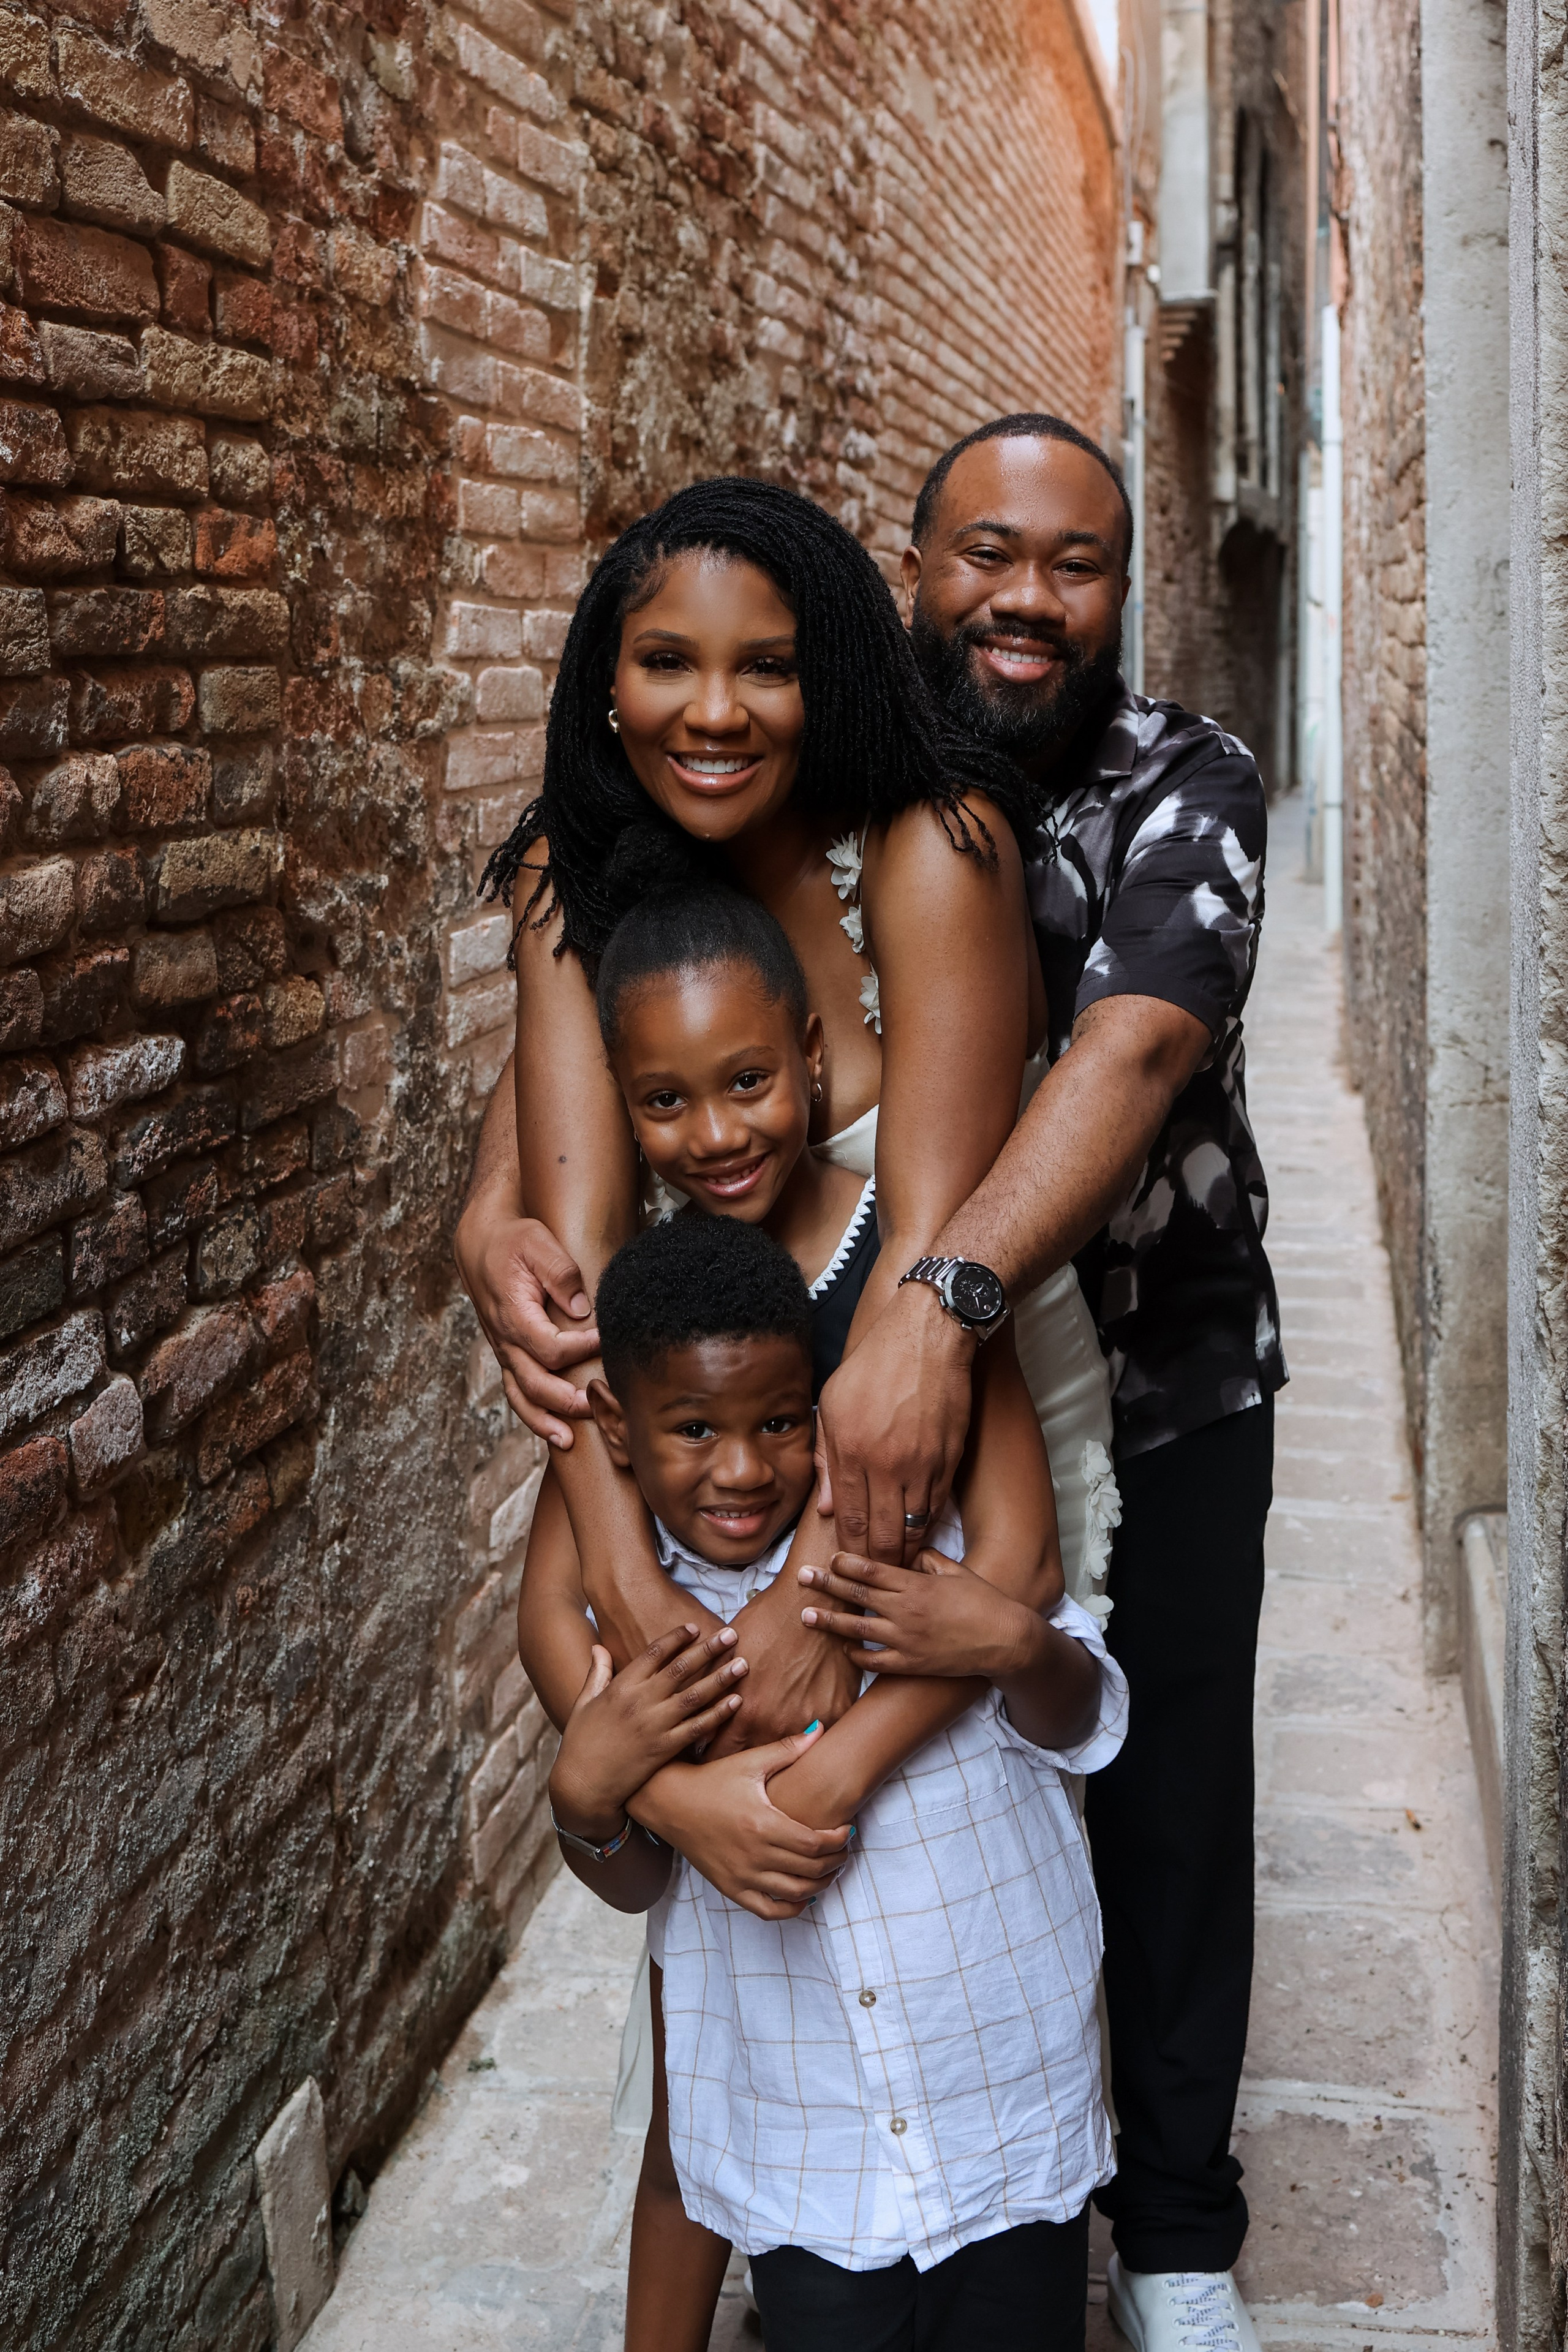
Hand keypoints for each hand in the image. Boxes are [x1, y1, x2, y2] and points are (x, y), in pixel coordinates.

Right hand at [454, 1199, 599, 1445]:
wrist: (481, 1244)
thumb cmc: (512, 1242)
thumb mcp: (538, 1243)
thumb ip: (560, 1273)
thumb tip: (580, 1308)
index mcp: (513, 1314)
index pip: (548, 1347)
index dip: (579, 1349)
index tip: (603, 1339)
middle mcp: (505, 1339)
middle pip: (533, 1382)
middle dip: (564, 1399)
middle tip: (594, 1405)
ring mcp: (505, 1351)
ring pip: (520, 1396)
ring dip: (543, 1420)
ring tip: (567, 1440)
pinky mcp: (509, 1354)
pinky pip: (517, 1391)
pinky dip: (533, 1414)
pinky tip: (554, 1430)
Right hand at [548, 1625, 750, 1839]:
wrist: (583, 1785)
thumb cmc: (581, 1743)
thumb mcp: (584, 1703)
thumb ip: (597, 1673)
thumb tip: (599, 1647)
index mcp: (621, 1687)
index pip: (654, 1653)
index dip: (676, 1638)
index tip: (695, 1627)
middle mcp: (640, 1702)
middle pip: (681, 1668)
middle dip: (708, 1650)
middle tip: (732, 1634)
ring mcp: (654, 1726)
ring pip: (694, 1696)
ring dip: (720, 1678)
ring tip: (742, 1664)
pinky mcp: (664, 1749)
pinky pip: (697, 1728)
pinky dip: (717, 1714)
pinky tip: (736, 1702)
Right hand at [631, 1728, 854, 1918]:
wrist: (670, 1802)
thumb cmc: (712, 1780)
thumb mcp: (750, 1762)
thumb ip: (788, 1749)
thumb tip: (820, 1729)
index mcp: (762, 1824)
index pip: (815, 1843)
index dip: (838, 1841)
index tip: (847, 1830)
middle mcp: (753, 1855)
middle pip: (811, 1870)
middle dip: (836, 1861)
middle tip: (844, 1849)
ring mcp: (741, 1876)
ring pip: (795, 1894)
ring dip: (820, 1885)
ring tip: (830, 1870)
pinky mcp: (730, 1888)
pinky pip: (768, 1911)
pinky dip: (791, 1908)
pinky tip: (803, 1894)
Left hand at [700, 1570, 861, 1758]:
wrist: (814, 1599)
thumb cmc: (768, 1619)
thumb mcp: (731, 1655)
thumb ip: (716, 1693)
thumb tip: (701, 1721)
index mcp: (746, 1712)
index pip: (720, 1757)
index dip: (713, 1757)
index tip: (712, 1755)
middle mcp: (777, 1724)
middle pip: (756, 1761)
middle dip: (747, 1761)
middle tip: (743, 1755)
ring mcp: (812, 1720)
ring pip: (792, 1751)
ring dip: (781, 1744)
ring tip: (777, 1738)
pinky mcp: (839, 1710)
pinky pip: (822, 1732)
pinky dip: (813, 1727)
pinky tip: (807, 1716)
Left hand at [798, 1547, 1045, 1680]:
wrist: (1005, 1640)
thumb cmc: (983, 1601)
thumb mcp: (956, 1570)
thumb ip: (926, 1559)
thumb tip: (906, 1553)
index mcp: (916, 1585)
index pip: (872, 1570)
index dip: (847, 1563)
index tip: (829, 1557)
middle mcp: (906, 1611)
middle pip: (858, 1596)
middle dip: (827, 1584)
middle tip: (802, 1577)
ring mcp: (907, 1640)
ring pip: (858, 1630)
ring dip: (830, 1621)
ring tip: (807, 1615)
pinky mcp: (912, 1664)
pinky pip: (875, 1662)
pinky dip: (858, 1656)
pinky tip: (844, 1649)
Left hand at [817, 1283, 975, 1564]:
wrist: (929, 1336)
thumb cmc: (874, 1366)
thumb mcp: (832, 1404)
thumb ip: (827, 1458)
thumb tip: (828, 1508)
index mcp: (853, 1451)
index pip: (849, 1519)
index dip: (848, 1552)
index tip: (846, 1571)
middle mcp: (887, 1464)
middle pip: (881, 1534)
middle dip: (876, 1565)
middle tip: (872, 1584)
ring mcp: (922, 1463)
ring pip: (912, 1527)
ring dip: (903, 1552)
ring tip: (895, 1570)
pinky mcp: (949, 1458)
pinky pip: (936, 1505)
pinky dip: (926, 1527)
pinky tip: (918, 1538)